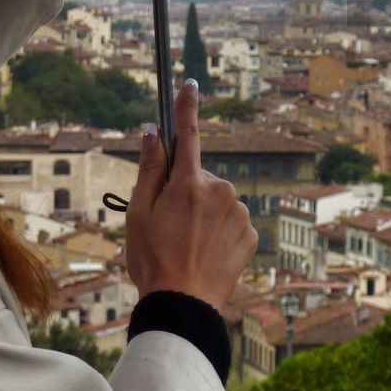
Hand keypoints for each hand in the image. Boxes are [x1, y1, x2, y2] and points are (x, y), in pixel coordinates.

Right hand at [125, 80, 257, 311]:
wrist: (184, 305)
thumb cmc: (153, 260)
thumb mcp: (139, 214)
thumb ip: (149, 171)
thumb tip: (152, 132)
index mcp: (189, 183)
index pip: (187, 135)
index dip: (186, 108)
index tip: (190, 85)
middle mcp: (220, 190)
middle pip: (199, 180)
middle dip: (185, 193)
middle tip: (168, 226)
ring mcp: (239, 212)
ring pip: (217, 203)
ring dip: (203, 216)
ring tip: (186, 246)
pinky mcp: (251, 233)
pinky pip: (231, 224)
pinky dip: (219, 234)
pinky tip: (205, 254)